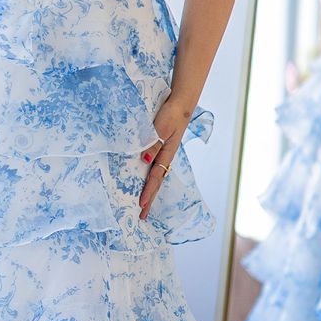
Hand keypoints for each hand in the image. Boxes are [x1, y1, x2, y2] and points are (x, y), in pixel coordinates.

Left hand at [137, 95, 188, 218]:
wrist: (180, 104)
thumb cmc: (171, 115)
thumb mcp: (161, 128)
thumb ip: (153, 143)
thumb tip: (145, 160)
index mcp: (166, 154)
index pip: (155, 177)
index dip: (148, 192)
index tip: (141, 205)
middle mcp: (165, 157)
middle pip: (156, 183)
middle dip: (149, 200)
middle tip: (141, 216)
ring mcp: (163, 153)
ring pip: (155, 177)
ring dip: (149, 191)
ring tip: (142, 205)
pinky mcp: (159, 148)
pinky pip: (153, 167)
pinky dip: (149, 178)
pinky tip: (144, 182)